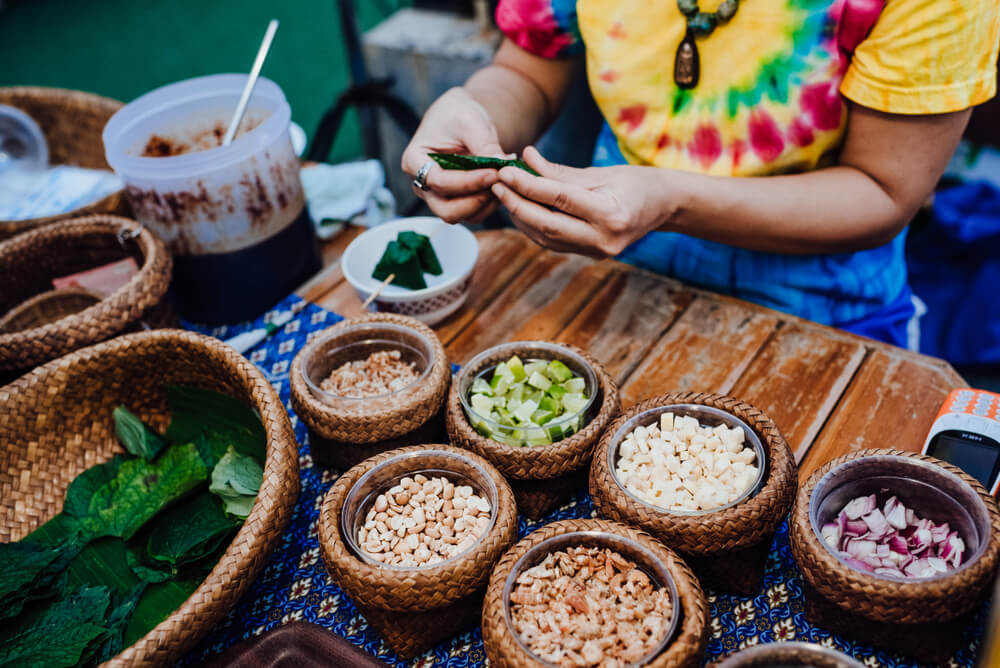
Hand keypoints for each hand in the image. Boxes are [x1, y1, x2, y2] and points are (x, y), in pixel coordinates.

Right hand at [401, 87, 508, 224]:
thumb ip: (484, 144)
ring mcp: (437, 197)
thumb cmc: (458, 114)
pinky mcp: (454, 202)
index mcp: (414, 161)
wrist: (460, 119)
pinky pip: (472, 214)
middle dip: (475, 201)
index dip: (467, 182)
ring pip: (461, 216)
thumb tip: (502, 164)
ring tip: (505, 180)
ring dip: (485, 204)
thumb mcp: (471, 120)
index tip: (493, 173)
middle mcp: (422, 185)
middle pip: (445, 210)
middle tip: (500, 182)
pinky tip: (502, 184)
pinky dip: (489, 204)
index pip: (438, 182)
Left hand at [490, 147, 670, 256]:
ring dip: (521, 217)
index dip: (527, 185)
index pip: (559, 199)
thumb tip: (524, 157)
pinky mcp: (590, 255)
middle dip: (517, 204)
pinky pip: (554, 243)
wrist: (664, 207)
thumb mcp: (600, 172)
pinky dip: (534, 226)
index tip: (505, 171)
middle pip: (547, 224)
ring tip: (505, 194)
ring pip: (546, 238)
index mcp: (611, 214)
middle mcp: (603, 239)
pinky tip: (522, 209)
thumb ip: (559, 171)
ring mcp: (597, 252)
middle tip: (496, 185)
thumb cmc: (636, 182)